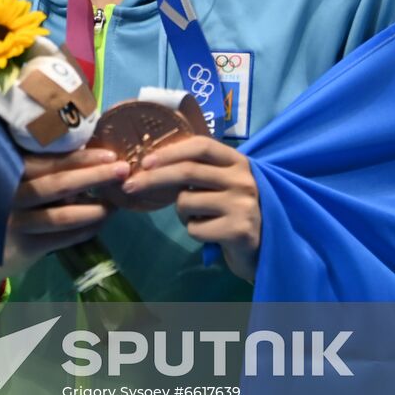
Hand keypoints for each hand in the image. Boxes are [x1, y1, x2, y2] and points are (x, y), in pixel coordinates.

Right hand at [0, 148, 129, 302]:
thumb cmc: (10, 206)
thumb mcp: (17, 181)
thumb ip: (44, 169)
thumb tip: (93, 154)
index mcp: (9, 170)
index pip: (48, 160)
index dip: (80, 156)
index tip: (109, 152)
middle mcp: (9, 194)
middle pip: (58, 184)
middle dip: (94, 176)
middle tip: (123, 170)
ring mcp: (16, 222)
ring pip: (62, 215)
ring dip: (94, 209)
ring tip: (116, 204)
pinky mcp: (25, 247)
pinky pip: (63, 238)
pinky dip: (85, 230)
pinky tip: (101, 223)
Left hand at [123, 136, 260, 282]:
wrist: (265, 248)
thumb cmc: (234, 211)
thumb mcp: (222, 184)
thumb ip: (198, 171)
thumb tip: (148, 164)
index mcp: (238, 162)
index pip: (201, 146)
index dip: (170, 151)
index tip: (144, 161)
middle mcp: (244, 180)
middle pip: (187, 172)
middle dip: (153, 178)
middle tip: (129, 186)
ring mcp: (243, 205)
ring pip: (186, 203)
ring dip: (181, 214)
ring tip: (200, 218)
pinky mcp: (239, 230)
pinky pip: (194, 228)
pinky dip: (194, 232)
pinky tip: (212, 233)